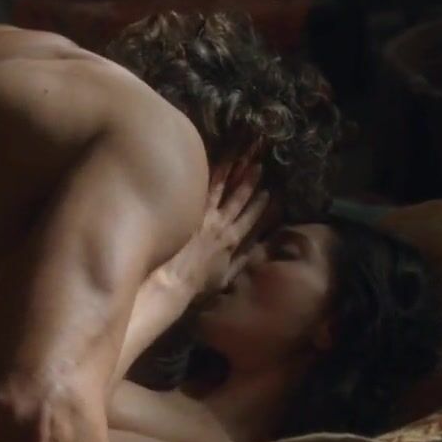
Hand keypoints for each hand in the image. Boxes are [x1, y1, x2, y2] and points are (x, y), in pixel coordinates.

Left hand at [162, 155, 268, 298]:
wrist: (172, 279)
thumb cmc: (198, 283)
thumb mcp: (226, 277)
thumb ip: (242, 261)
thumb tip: (256, 248)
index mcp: (232, 240)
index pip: (250, 218)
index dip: (260, 205)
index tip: (268, 192)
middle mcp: (221, 223)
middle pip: (238, 198)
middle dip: (250, 182)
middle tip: (258, 166)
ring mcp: (203, 215)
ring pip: (219, 188)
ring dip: (230, 172)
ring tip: (237, 158)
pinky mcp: (187, 211)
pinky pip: (200, 191)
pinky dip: (207, 177)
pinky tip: (211, 165)